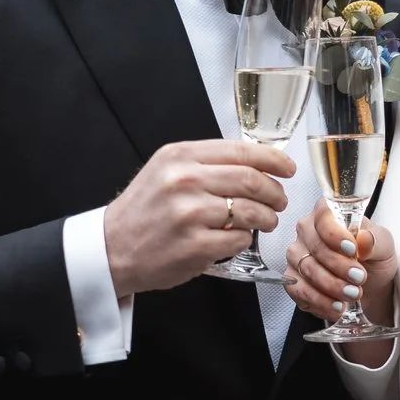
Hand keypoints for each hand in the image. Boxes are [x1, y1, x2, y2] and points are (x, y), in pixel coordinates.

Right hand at [103, 139, 295, 297]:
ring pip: (250, 211)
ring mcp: (189, 214)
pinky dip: (245, 240)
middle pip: (250, 180)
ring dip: (266, 218)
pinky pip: (239, 239)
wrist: (112, 248)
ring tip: (265, 221)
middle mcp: (184, 181)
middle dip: (274, 191)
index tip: (287, 167)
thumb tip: (255, 163)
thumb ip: (205, 163)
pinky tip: (237, 239)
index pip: (239, 151)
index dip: (272, 159)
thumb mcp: (166, 171)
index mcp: (179, 157)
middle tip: (279, 199)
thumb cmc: (143, 212)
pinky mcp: (195, 245)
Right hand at [286, 200, 397, 314]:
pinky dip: (320, 301)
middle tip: (359, 278)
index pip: (323, 216)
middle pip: (316, 247)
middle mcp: (307, 232)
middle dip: (339, 266)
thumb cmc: (373, 258)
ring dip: (331, 285)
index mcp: (327, 214)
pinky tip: (337, 307)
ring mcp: (297, 256)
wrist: (371, 286)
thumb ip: (376, 240)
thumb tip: (364, 239)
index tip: (352, 250)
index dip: (335, 234)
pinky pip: (299, 291)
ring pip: (307, 270)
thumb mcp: (384, 246)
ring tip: (352, 294)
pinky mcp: (293, 280)